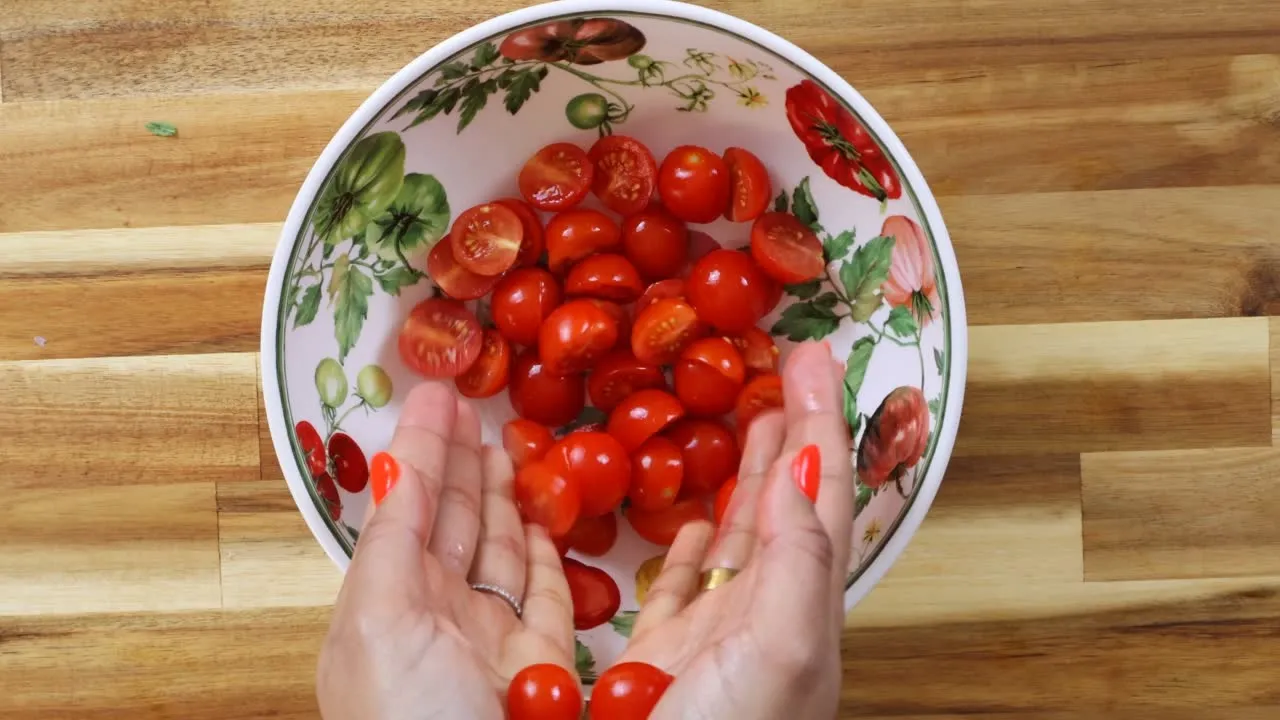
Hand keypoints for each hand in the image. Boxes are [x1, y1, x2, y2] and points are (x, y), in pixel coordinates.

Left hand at [317, 383, 576, 719]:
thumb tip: (393, 462)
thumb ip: (391, 537)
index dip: (421, 449)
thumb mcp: (380, 621)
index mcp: (384, 606)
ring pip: (495, 551)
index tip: (435, 394)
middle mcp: (434, 620)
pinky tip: (534, 514)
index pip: (405, 507)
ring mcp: (489, 642)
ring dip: (498, 495)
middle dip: (459, 460)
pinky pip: (541, 593)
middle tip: (472, 403)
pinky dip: (538, 549)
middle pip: (450, 522)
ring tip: (504, 443)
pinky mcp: (541, 664)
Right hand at [616, 342, 852, 719]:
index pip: (819, 487)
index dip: (819, 416)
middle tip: (789, 362)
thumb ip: (797, 560)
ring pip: (745, 532)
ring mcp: (720, 631)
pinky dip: (696, 539)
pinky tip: (695, 517)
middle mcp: (771, 609)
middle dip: (793, 425)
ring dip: (752, 469)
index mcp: (804, 601)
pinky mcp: (671, 654)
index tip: (813, 353)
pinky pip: (688, 582)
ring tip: (754, 413)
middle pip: (789, 497)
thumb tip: (802, 466)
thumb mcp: (781, 651)